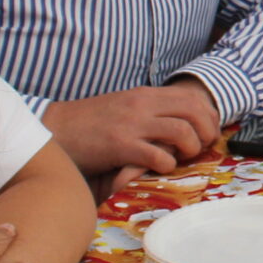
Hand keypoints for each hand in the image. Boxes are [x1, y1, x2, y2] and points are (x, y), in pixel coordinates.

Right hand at [43, 85, 224, 176]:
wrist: (54, 128)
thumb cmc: (89, 124)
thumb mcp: (124, 109)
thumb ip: (149, 113)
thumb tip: (180, 126)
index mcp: (145, 95)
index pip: (191, 97)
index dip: (208, 116)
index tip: (207, 132)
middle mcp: (142, 104)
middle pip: (195, 110)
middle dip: (207, 131)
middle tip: (202, 148)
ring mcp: (132, 124)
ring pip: (183, 131)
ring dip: (191, 148)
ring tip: (183, 158)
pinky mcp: (120, 145)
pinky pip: (158, 155)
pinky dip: (167, 164)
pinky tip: (160, 168)